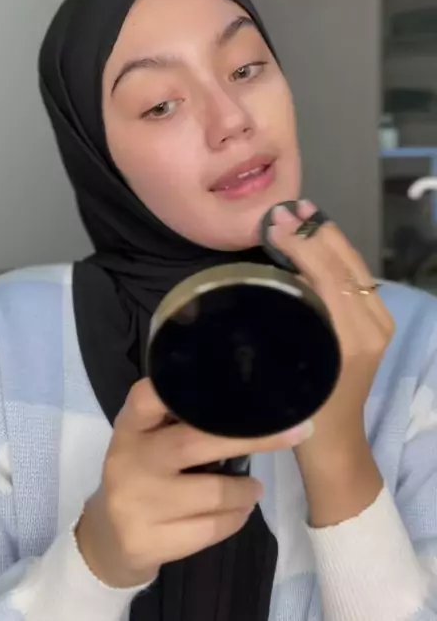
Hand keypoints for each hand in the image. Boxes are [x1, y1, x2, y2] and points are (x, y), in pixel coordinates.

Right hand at [75, 378, 313, 587]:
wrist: (107, 538)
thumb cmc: (143, 474)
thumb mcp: (148, 438)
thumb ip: (179, 419)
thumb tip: (250, 400)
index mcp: (130, 426)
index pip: (150, 396)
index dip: (183, 389)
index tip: (231, 385)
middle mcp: (129, 460)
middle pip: (195, 442)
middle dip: (250, 438)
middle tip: (293, 432)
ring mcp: (136, 504)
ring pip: (212, 493)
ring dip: (245, 491)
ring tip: (253, 489)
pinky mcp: (147, 542)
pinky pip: (210, 529)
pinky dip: (235, 519)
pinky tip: (238, 511)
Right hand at [267, 200, 394, 470]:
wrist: (334, 442)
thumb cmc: (302, 412)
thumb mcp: (286, 368)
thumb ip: (287, 319)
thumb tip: (270, 267)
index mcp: (352, 338)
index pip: (328, 276)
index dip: (302, 244)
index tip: (274, 222)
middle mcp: (374, 326)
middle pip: (345, 265)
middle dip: (315, 232)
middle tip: (284, 209)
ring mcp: (380, 324)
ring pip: (354, 267)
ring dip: (326, 237)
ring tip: (300, 212)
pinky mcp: (378, 324)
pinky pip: (356, 279)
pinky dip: (335, 253)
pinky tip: (315, 239)